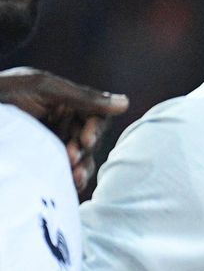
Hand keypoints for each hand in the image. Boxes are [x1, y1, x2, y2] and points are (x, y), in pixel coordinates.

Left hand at [0, 67, 128, 194]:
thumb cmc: (2, 91)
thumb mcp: (43, 87)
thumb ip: (83, 96)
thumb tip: (125, 102)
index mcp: (64, 100)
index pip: (95, 115)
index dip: (96, 128)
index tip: (86, 138)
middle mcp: (60, 121)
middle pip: (91, 139)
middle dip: (85, 149)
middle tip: (72, 156)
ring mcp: (50, 142)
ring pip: (82, 158)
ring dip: (82, 166)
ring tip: (74, 175)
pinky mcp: (41, 160)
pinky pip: (65, 171)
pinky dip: (72, 177)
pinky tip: (72, 183)